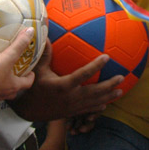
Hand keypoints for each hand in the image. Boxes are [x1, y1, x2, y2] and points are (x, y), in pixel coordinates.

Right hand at [0, 27, 35, 104]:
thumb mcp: (8, 56)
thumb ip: (19, 44)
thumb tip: (30, 31)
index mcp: (12, 86)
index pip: (26, 84)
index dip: (29, 78)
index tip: (30, 73)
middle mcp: (2, 95)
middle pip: (12, 92)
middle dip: (14, 84)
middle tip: (13, 75)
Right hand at [7, 40, 123, 121]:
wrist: (27, 110)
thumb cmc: (32, 88)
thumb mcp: (38, 71)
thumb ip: (46, 55)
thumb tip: (47, 36)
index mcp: (63, 86)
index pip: (83, 74)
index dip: (95, 66)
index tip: (107, 57)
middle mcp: (70, 98)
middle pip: (94, 92)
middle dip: (108, 85)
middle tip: (121, 78)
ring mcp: (71, 108)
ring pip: (93, 103)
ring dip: (108, 97)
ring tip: (121, 92)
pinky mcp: (71, 113)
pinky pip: (87, 111)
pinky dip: (97, 107)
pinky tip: (106, 105)